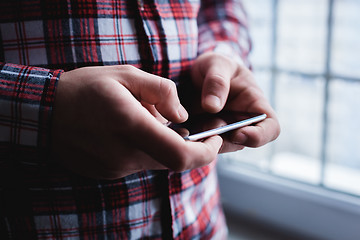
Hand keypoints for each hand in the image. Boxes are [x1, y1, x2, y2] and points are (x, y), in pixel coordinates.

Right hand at [51, 65, 222, 178]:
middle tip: (185, 127)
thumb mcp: (126, 75)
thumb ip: (162, 91)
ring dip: (163, 146)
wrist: (44, 112)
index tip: (216, 141)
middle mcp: (124, 154)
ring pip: (156, 163)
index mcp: (131, 126)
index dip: (206, 153)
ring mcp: (115, 168)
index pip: (181, 155)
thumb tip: (183, 116)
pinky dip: (145, 150)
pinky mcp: (109, 172)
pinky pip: (139, 164)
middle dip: (188, 146)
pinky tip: (130, 132)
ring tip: (147, 121)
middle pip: (173, 161)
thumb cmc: (84, 89)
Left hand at [191, 52, 279, 151]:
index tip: (238, 133)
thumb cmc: (214, 66)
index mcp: (254, 104)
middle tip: (205, 129)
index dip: (259, 136)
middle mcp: (242, 122)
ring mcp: (224, 131)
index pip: (271, 128)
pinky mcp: (205, 136)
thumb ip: (216, 81)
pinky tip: (182, 130)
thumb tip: (212, 107)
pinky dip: (193, 141)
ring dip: (206, 140)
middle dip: (224, 139)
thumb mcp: (215, 64)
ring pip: (219, 147)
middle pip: (241, 143)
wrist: (194, 73)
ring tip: (190, 127)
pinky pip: (201, 145)